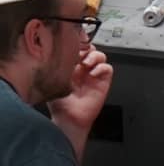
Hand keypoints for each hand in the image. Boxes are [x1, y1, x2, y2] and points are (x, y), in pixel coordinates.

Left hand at [47, 46, 112, 161]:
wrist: (70, 119)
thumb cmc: (60, 105)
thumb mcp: (54, 84)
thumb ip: (58, 70)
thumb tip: (59, 57)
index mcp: (70, 69)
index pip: (77, 51)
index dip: (76, 46)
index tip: (72, 47)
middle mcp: (83, 71)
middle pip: (90, 50)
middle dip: (86, 49)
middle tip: (80, 54)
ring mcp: (94, 76)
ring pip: (100, 56)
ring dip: (94, 56)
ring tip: (87, 63)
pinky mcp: (103, 82)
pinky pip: (107, 69)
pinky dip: (101, 68)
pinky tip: (92, 74)